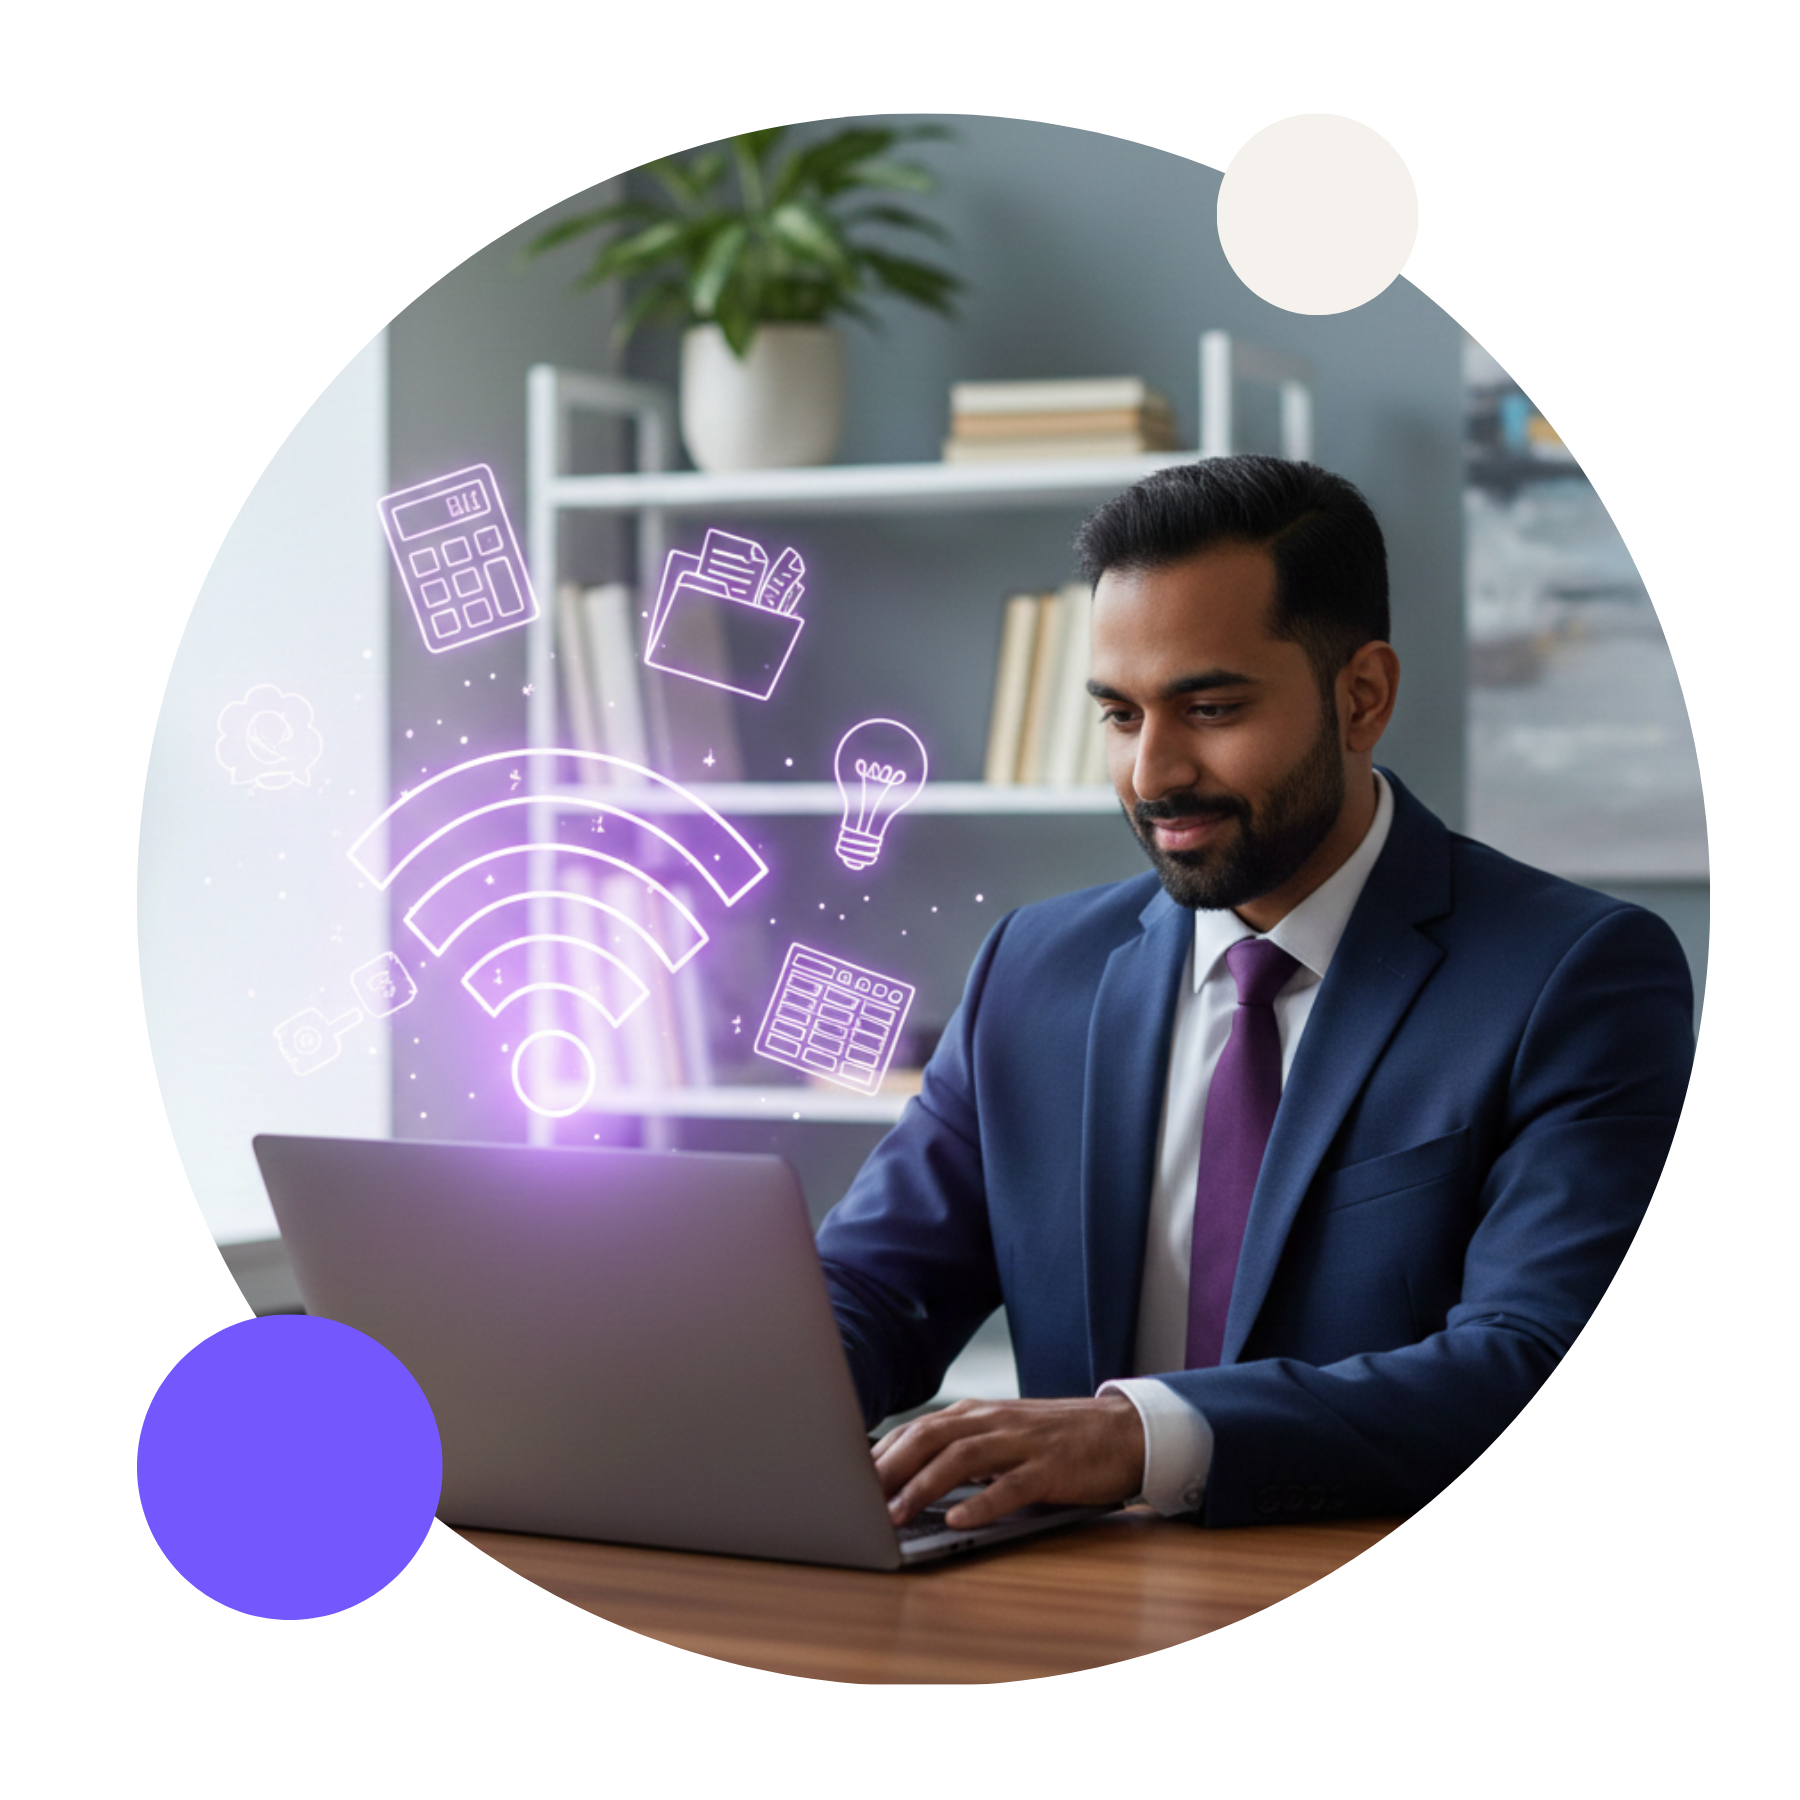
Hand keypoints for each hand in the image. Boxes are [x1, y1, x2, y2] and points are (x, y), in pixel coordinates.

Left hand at [873, 1394, 1145, 1528]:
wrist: (1123, 1432)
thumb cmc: (1056, 1440)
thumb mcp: (1004, 1437)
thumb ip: (964, 1450)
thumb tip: (910, 1477)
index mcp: (979, 1413)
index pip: (919, 1428)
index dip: (882, 1452)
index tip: (850, 1478)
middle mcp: (995, 1421)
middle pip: (931, 1436)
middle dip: (891, 1466)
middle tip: (860, 1498)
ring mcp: (1023, 1443)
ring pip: (963, 1457)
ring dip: (924, 1486)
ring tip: (897, 1513)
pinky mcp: (1051, 1468)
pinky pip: (1011, 1485)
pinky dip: (981, 1502)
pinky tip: (958, 1520)